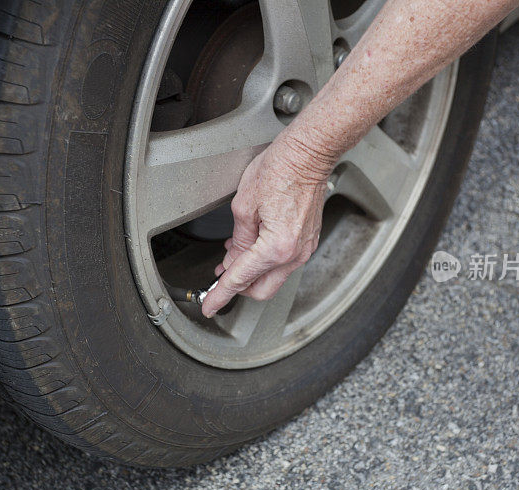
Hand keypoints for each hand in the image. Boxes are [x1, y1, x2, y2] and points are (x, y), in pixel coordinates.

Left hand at [201, 132, 336, 317]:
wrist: (309, 155)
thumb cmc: (281, 170)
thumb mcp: (244, 206)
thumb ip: (238, 241)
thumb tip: (233, 260)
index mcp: (277, 247)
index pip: (241, 279)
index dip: (220, 294)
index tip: (209, 305)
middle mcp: (294, 253)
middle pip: (261, 289)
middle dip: (238, 287)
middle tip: (219, 278)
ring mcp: (304, 248)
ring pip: (273, 277)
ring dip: (252, 272)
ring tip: (232, 256)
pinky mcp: (307, 240)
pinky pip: (284, 262)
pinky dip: (265, 260)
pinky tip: (251, 246)